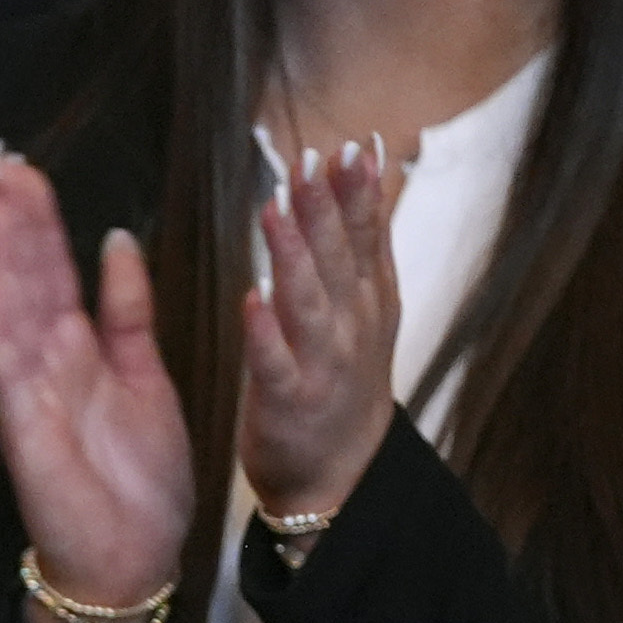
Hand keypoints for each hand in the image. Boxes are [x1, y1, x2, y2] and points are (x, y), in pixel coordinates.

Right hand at [0, 147, 191, 616]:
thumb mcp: (148, 376)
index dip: (40, 219)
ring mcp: (30, 392)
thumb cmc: (139, 480)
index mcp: (78, 348)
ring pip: (9, 310)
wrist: (136, 559)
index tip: (26, 168)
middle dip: (12, 220)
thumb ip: (130, 312)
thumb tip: (119, 240)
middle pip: (25, 278)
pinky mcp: (23, 428)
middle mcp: (47, 363)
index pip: (53, 269)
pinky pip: (6, 367)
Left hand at [239, 133, 407, 529]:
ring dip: (294, 256)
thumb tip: (366, 163)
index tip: (352, 147)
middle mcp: (352, 328)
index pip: (368, 236)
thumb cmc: (346, 381)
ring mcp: (322, 366)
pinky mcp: (287, 403)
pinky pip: (273, 364)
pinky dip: (265, 333)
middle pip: (339, 261)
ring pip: (309, 304)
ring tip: (276, 210)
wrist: (343, 475)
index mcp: (369, 300)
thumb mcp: (369, 305)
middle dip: (327, 209)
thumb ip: (364, 237)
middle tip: (312, 161)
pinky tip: (252, 299)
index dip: (360, 192)